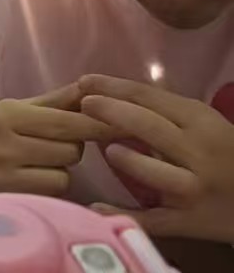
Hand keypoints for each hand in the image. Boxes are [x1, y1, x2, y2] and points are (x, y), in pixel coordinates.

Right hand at [0, 82, 111, 196]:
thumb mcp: (22, 111)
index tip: (129, 126)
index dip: (101, 124)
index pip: (69, 121)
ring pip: (65, 171)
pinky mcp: (7, 197)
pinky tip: (31, 179)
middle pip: (71, 148)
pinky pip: (53, 191)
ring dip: (60, 167)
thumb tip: (95, 85)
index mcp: (8, 113)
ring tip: (37, 162)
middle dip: (72, 145)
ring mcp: (3, 173)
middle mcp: (3, 141)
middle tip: (52, 143)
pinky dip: (50, 185)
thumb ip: (59, 101)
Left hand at [81, 74, 233, 243]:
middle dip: (111, 112)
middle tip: (84, 106)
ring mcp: (192, 189)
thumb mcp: (204, 122)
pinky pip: (151, 220)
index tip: (84, 82)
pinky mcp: (188, 221)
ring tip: (107, 152)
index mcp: (199, 122)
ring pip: (155, 174)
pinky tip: (96, 207)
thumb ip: (166, 109)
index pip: (149, 98)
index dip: (113, 88)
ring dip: (129, 161)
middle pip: (149, 127)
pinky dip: (123, 213)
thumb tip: (116, 90)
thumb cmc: (224, 153)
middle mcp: (197, 154)